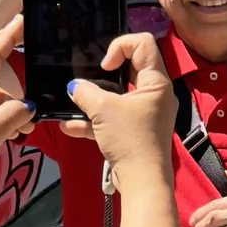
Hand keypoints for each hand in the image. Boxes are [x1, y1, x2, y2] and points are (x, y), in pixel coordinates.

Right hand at [68, 28, 175, 178]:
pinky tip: (70, 127)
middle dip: (105, 73)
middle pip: (130, 69)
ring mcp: (146, 115)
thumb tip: (74, 86)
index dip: (120, 45)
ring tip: (75, 102)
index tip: (105, 66)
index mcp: (156, 82)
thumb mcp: (103, 109)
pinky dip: (94, 121)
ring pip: (118, 97)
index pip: (143, 44)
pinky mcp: (135, 132)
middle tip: (89, 78)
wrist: (141, 182)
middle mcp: (155, 95)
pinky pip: (114, 119)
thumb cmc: (130, 138)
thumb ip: (85, 92)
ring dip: (95, 99)